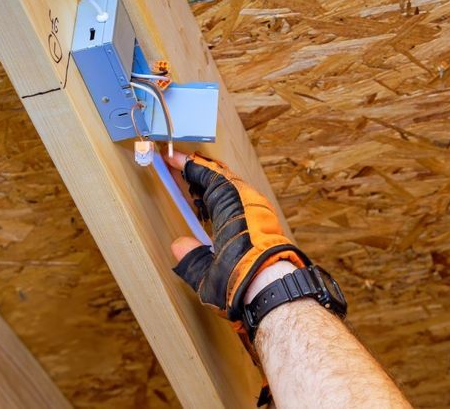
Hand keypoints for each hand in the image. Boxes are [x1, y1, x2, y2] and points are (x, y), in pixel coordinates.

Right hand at [166, 152, 308, 320]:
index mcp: (230, 206)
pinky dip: (228, 197)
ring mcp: (261, 211)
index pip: (208, 176)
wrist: (276, 292)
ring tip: (196, 191)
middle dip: (200, 173)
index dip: (189, 165)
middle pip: (222, 177)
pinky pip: (244, 199)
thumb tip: (179, 245)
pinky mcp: (268, 222)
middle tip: (179, 172)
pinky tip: (218, 211)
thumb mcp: (205, 274)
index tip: (172, 158)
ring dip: (215, 185)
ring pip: (235, 187)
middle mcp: (248, 203)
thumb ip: (190, 259)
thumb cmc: (241, 282)